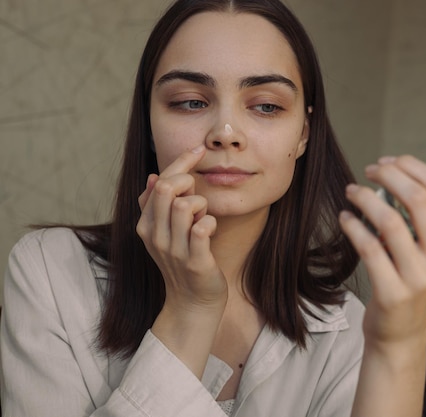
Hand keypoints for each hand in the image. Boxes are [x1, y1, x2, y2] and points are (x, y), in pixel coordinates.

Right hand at [136, 146, 227, 314]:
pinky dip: (210, 223)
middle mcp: (155, 235)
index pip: (158, 182)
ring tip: (204, 219)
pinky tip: (210, 231)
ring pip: (186, 205)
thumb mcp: (164, 233)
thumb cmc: (183, 261)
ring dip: (202, 205)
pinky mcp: (194, 261)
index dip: (180, 162)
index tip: (199, 150)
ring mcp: (173, 249)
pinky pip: (202, 228)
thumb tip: (153, 175)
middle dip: (189, 182)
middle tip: (199, 197)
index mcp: (146, 224)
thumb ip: (157, 206)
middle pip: (167, 188)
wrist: (192, 302)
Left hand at [339, 155, 425, 349]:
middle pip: (417, 199)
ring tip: (352, 191)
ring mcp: (419, 278)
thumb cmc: (417, 280)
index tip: (387, 161)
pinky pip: (370, 249)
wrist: (401, 332)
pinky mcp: (393, 293)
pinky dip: (354, 227)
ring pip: (391, 221)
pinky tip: (345, 217)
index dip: (410, 166)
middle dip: (388, 175)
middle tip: (368, 170)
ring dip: (366, 198)